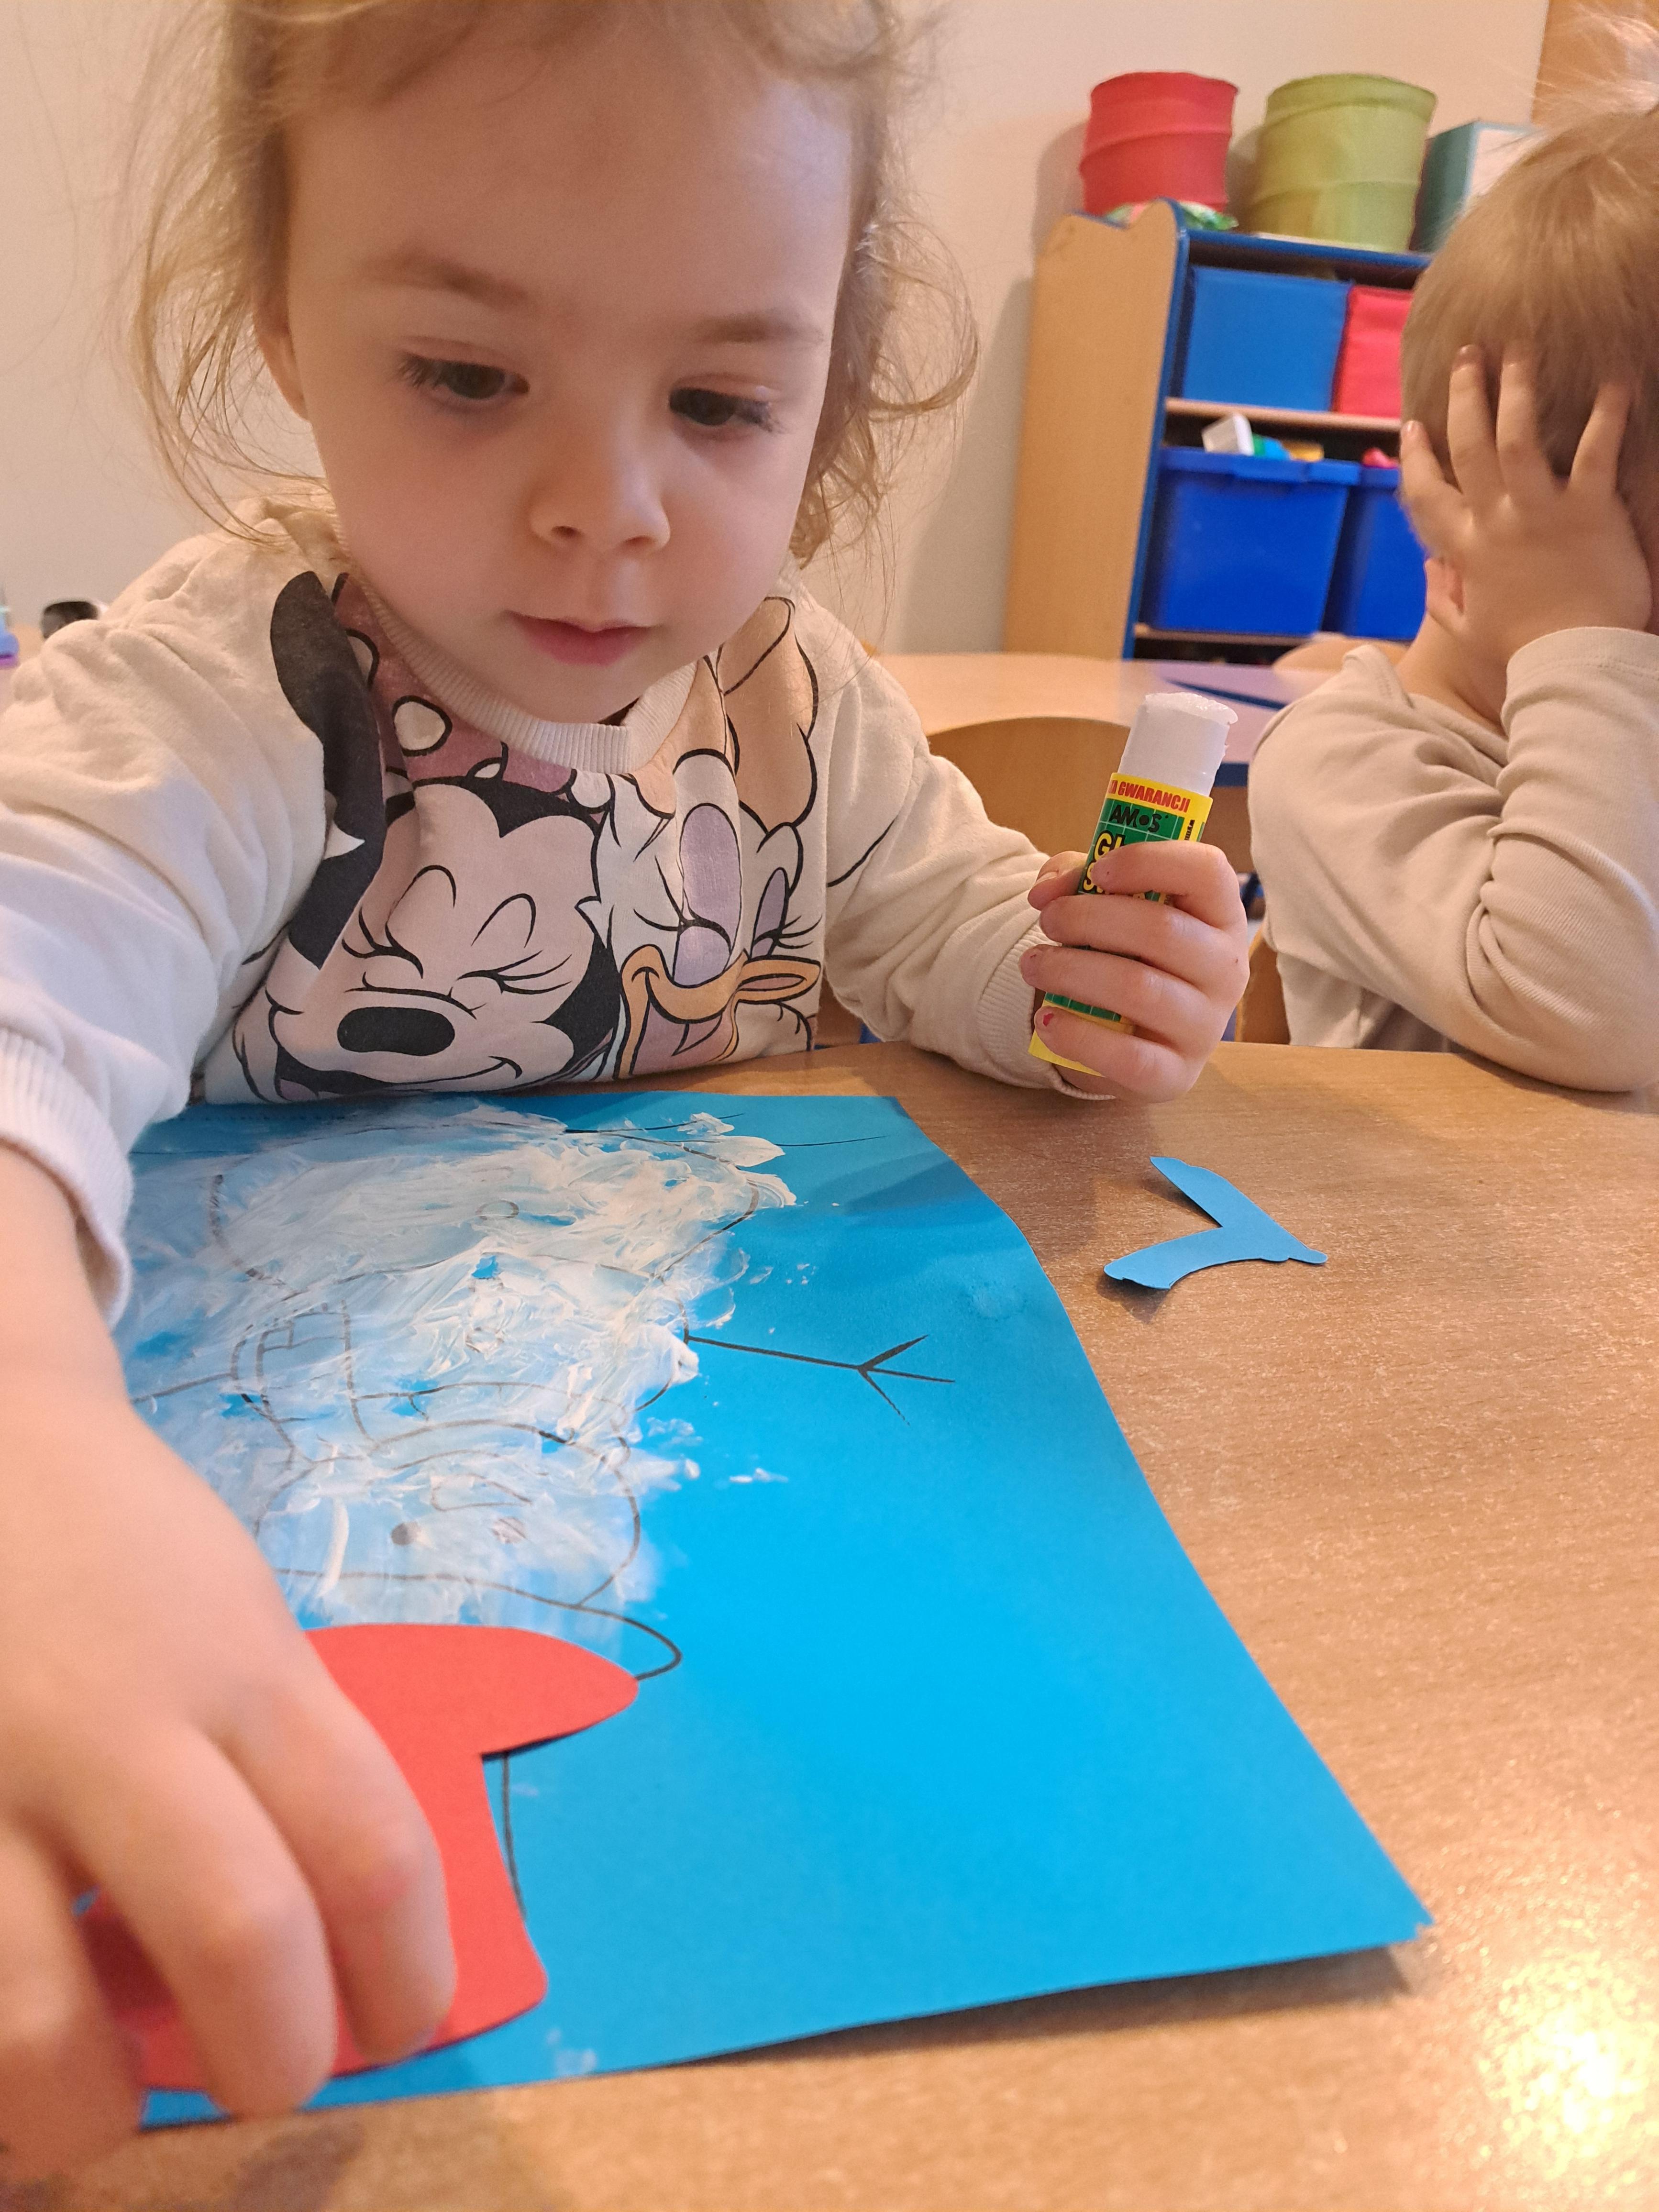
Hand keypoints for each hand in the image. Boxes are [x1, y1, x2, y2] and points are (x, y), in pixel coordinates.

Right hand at [0, 1153, 453, 2177]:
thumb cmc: (120, 1556)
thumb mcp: (237, 1624)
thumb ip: (280, 1760)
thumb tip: (320, 1951)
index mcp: (243, 1670)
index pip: (372, 1847)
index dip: (412, 1974)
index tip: (404, 2031)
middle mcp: (119, 1724)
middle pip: (241, 1934)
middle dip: (275, 2061)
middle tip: (270, 2082)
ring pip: (40, 2029)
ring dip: (92, 2119)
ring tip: (107, 2112)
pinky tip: (13, 2052)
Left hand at [1022, 839, 1248, 1098]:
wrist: (1131, 1040)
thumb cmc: (1124, 956)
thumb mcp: (1106, 906)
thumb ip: (1077, 880)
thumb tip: (1046, 892)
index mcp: (1219, 916)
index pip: (1207, 871)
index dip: (1149, 861)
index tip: (1097, 872)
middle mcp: (1225, 970)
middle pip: (1162, 930)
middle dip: (1088, 918)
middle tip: (1048, 921)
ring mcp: (1205, 1027)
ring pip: (1139, 989)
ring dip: (1072, 971)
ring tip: (1033, 965)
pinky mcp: (1175, 1075)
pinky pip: (1128, 1057)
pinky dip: (1077, 1036)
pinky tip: (1046, 1019)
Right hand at [1400, 348, 1650, 665]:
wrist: (1572, 664)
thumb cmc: (1523, 652)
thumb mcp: (1469, 633)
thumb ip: (1444, 599)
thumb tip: (1430, 571)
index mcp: (1465, 551)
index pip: (1427, 495)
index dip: (1415, 458)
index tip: (1412, 426)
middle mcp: (1496, 521)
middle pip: (1469, 446)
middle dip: (1465, 395)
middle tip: (1468, 354)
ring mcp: (1541, 512)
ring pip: (1517, 436)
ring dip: (1517, 388)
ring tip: (1520, 349)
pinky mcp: (1590, 511)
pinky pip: (1596, 452)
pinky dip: (1607, 414)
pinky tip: (1616, 380)